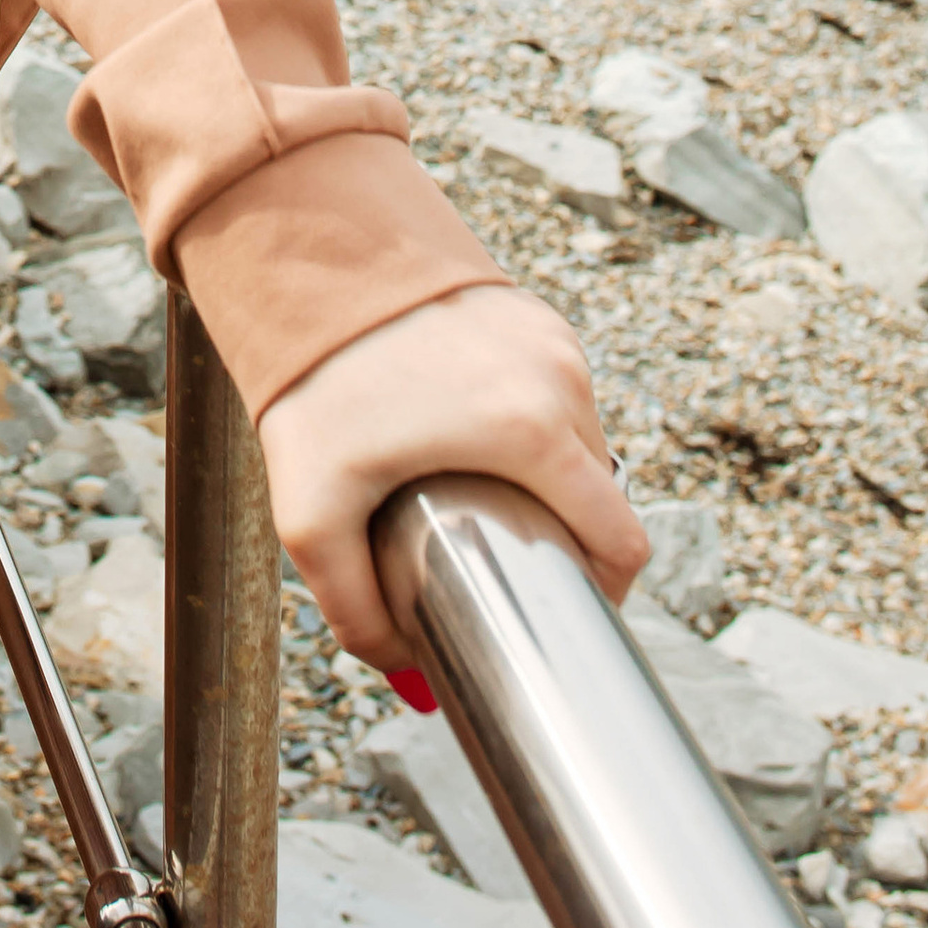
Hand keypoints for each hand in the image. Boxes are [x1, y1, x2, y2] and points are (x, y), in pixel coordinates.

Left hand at [256, 281, 648, 667]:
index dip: (601, 589)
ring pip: (578, 439)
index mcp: (536, 432)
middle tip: (500, 552)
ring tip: (480, 490)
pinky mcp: (529, 311)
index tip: (557, 604)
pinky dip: (528, 422)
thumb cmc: (311, 381)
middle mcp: (560, 378)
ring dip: (547, 474)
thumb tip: (406, 671)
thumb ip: (356, 611)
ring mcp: (550, 337)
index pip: (622, 540)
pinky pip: (552, 390)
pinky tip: (468, 434)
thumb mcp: (313, 512)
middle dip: (564, 532)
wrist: (304, 256)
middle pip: (600, 492)